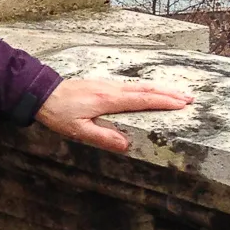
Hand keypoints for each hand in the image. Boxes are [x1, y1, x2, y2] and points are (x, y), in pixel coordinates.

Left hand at [34, 78, 193, 152]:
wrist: (39, 93)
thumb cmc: (58, 113)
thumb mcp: (78, 130)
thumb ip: (103, 137)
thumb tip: (127, 145)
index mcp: (108, 100)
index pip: (142, 100)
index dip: (163, 102)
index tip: (182, 104)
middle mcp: (110, 89)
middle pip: (144, 90)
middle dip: (168, 93)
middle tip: (190, 98)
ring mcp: (105, 84)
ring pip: (138, 86)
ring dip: (158, 89)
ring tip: (176, 94)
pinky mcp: (100, 84)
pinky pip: (129, 85)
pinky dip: (145, 88)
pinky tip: (148, 92)